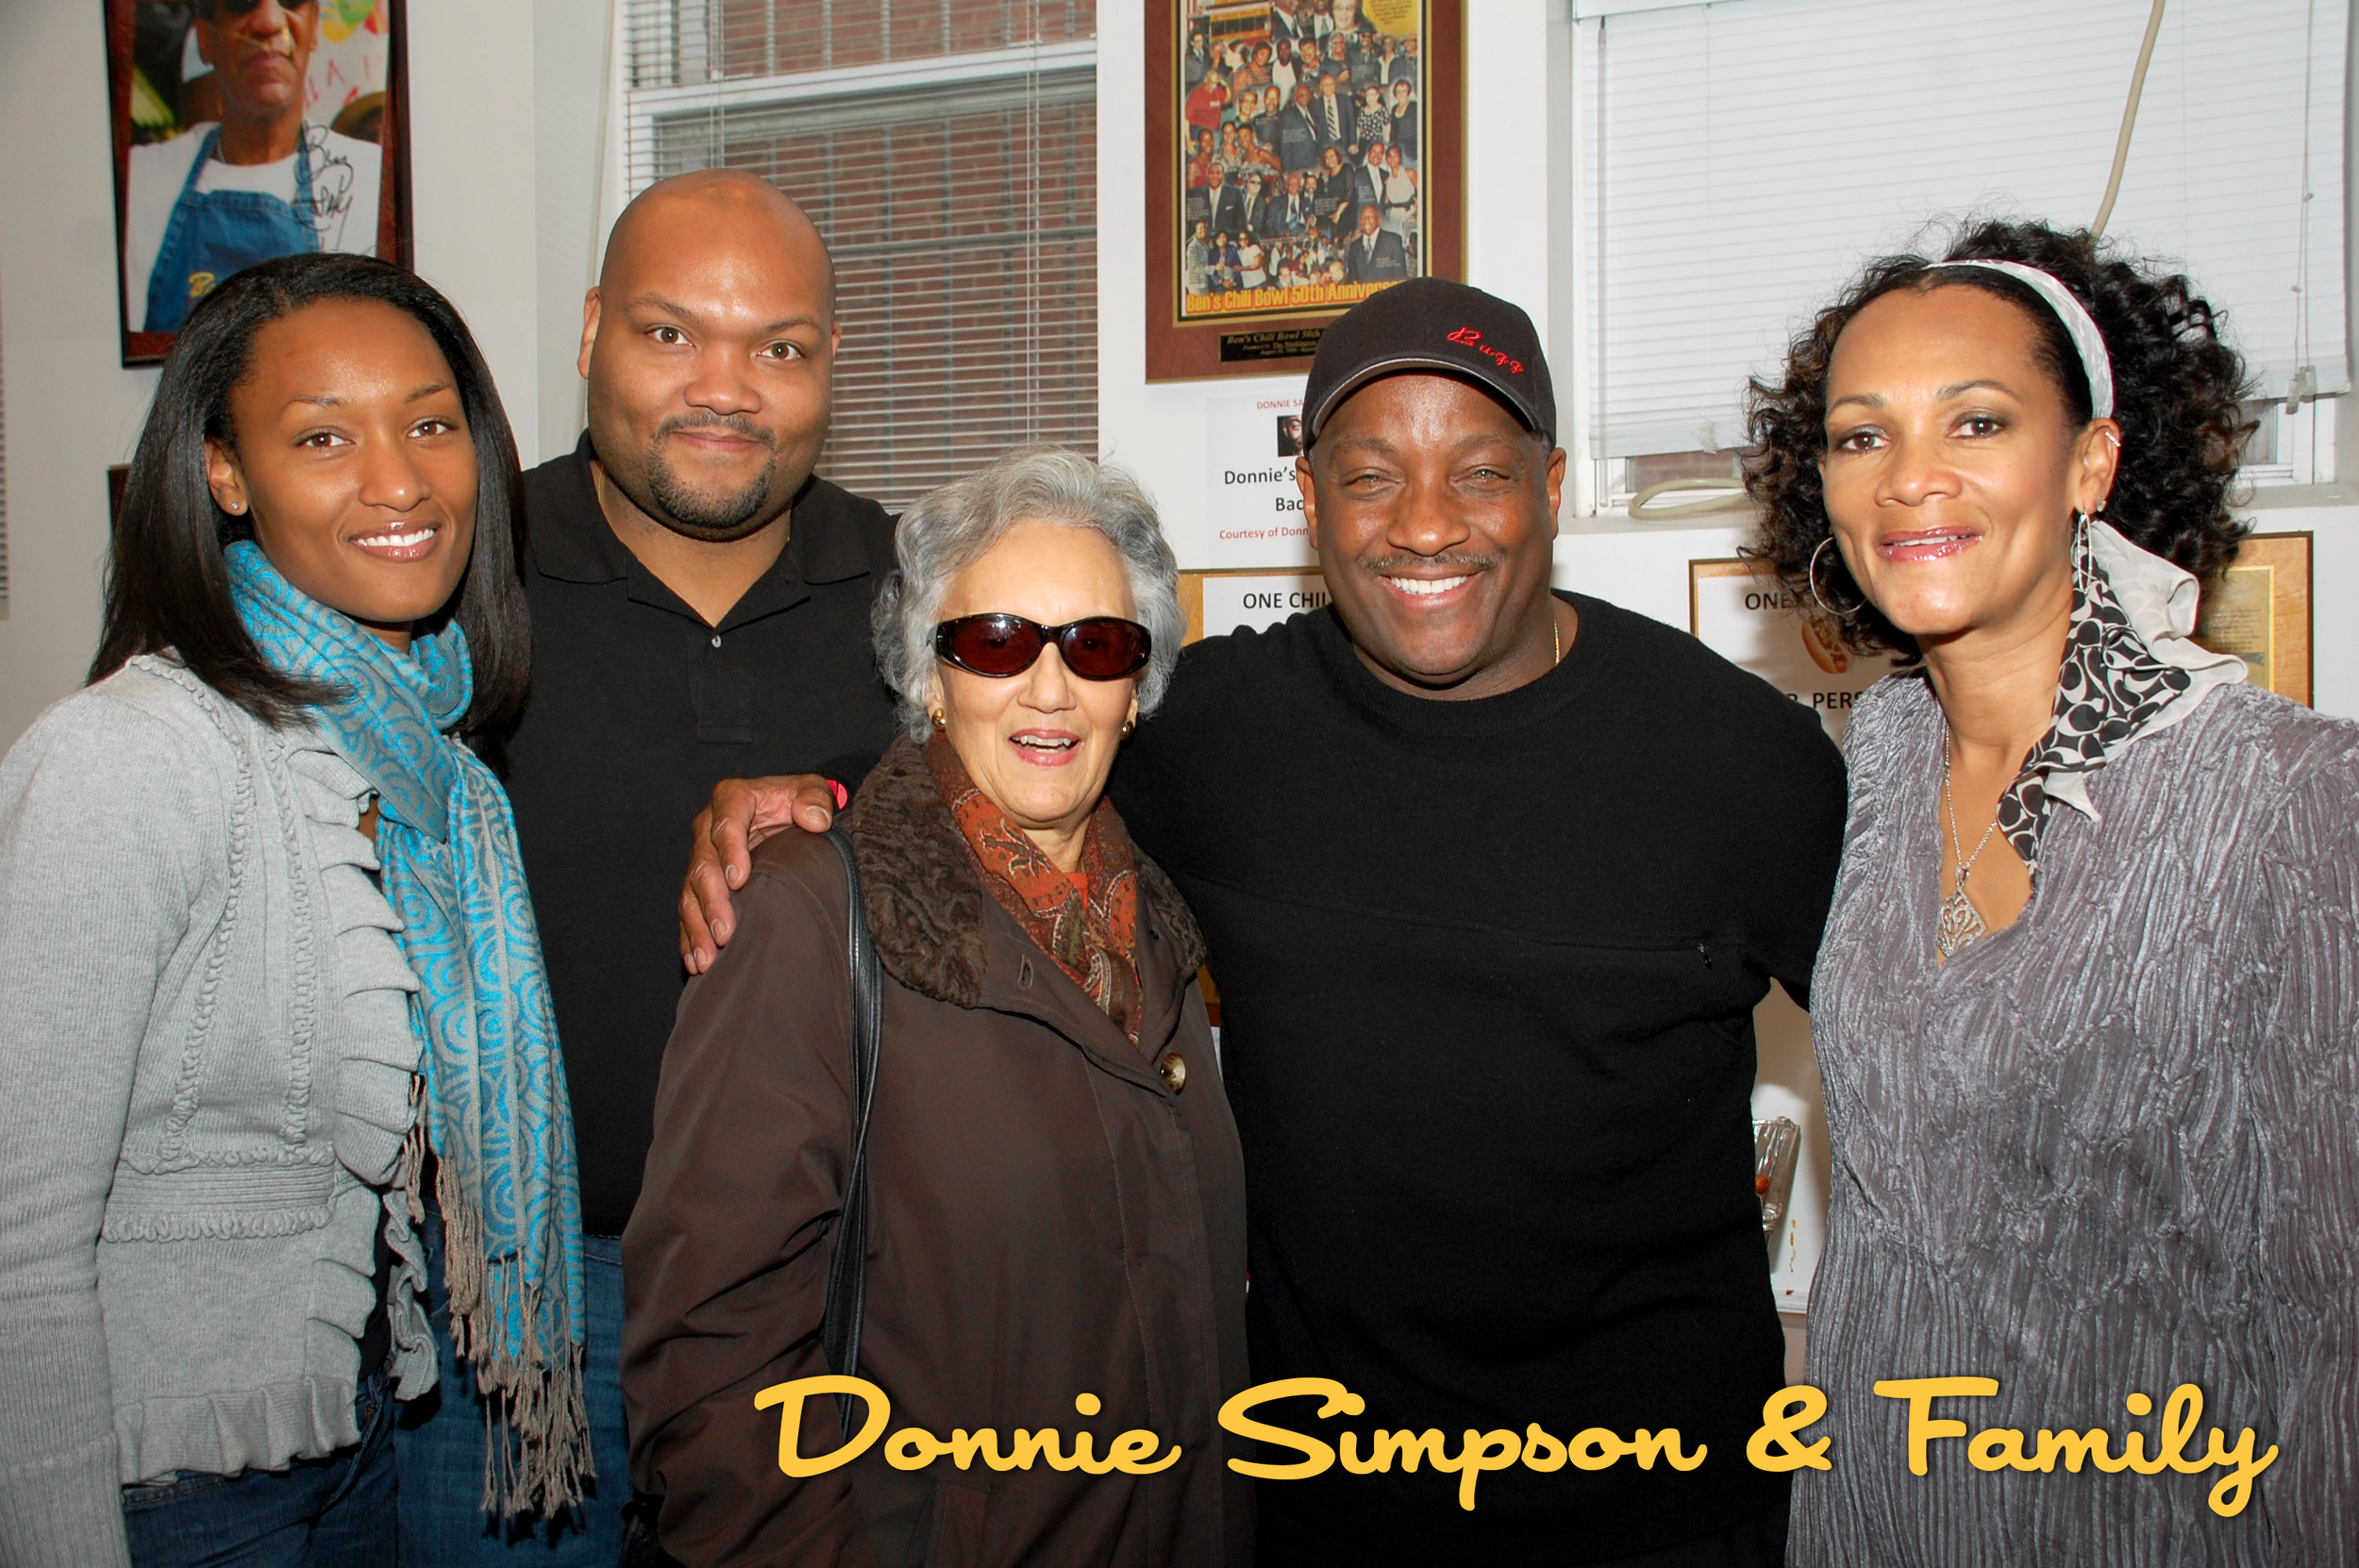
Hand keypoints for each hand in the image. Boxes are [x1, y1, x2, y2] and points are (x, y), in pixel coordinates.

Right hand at [680, 774, 841, 973]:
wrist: (788, 812)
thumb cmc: (799, 800)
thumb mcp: (811, 790)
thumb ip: (815, 798)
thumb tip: (814, 818)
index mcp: (733, 798)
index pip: (726, 822)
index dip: (730, 850)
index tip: (739, 880)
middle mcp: (709, 826)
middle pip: (703, 864)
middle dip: (712, 901)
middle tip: (724, 932)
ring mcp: (703, 856)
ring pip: (691, 893)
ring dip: (698, 926)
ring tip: (707, 958)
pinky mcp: (701, 882)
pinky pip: (690, 910)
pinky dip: (691, 936)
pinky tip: (696, 960)